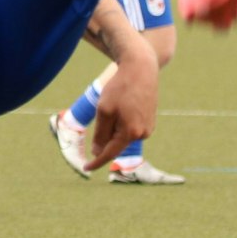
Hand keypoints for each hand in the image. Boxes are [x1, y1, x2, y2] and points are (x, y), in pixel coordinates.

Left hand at [84, 41, 157, 169]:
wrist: (141, 69)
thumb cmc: (120, 88)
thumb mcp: (104, 111)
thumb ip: (101, 134)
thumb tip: (98, 152)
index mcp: (131, 133)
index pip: (110, 153)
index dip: (96, 162)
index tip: (86, 168)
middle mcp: (143, 134)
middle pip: (116, 142)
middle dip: (106, 133)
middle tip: (105, 109)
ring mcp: (149, 127)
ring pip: (123, 134)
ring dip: (115, 126)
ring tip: (117, 103)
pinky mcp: (150, 121)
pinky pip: (131, 127)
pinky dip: (123, 121)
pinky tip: (124, 104)